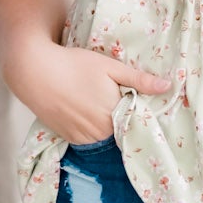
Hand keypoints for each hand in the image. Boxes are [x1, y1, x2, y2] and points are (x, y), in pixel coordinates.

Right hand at [23, 44, 172, 144]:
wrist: (34, 72)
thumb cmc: (75, 64)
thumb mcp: (110, 67)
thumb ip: (139, 80)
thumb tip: (168, 86)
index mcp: (114, 116)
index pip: (135, 122)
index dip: (136, 112)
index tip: (134, 102)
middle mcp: (99, 133)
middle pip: (119, 130)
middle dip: (120, 117)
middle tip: (112, 97)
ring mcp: (82, 138)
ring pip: (104, 135)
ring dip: (105, 124)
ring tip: (96, 102)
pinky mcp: (68, 138)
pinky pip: (87, 138)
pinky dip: (89, 128)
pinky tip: (84, 110)